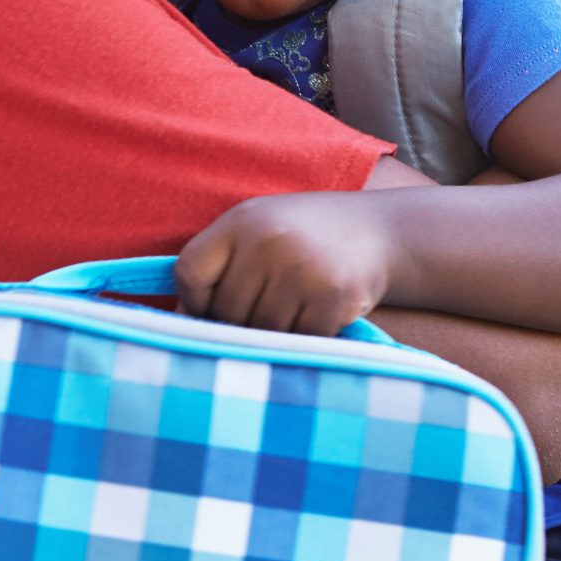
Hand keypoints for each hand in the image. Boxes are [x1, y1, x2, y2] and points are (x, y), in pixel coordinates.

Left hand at [174, 192, 408, 336]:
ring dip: (273, 332)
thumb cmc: (304, 236)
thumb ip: (217, 266)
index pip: (189, 272)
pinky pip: (298, 340)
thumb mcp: (257, 231)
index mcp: (242, 221)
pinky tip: (316, 314)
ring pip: (261, 332)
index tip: (211, 306)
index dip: (194, 300)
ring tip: (293, 307)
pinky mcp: (332, 296)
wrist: (380, 232)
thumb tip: (180, 323)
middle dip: (239, 321)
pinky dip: (304, 338)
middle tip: (267, 307)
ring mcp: (302, 269)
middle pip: (226, 311)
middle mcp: (270, 241)